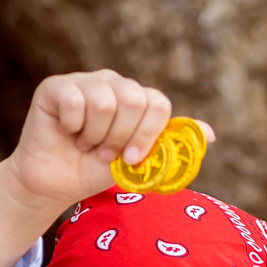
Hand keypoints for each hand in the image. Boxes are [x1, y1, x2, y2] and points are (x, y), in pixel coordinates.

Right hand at [0, 70, 212, 266]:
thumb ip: (170, 144)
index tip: (131, 158)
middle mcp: (112, 83)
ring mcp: (83, 82)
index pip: (158, 103)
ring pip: (105, 102)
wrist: (56, 184)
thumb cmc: (95, 169)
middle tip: (103, 151)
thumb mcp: (139, 160)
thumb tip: (211, 135)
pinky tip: (67, 132)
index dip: (148, 135)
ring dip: (95, 135)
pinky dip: (72, 127)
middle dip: (120, 137)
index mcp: (135, 97)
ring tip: (85, 143)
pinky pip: (75, 101)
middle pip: (134, 99)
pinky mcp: (55, 87)